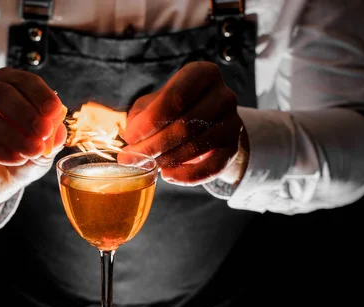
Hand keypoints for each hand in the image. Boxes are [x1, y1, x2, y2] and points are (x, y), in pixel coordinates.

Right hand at [0, 67, 67, 225]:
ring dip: (15, 136)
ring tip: (34, 150)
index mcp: (7, 85)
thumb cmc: (21, 155)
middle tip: (43, 131)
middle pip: (2, 93)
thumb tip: (58, 120)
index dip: (40, 94)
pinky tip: (17, 158)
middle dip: (26, 113)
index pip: (24, 81)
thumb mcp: (45, 146)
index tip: (54, 111)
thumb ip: (53, 133)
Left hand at [121, 61, 247, 185]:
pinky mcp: (233, 147)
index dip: (150, 121)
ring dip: (167, 159)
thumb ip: (140, 118)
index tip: (130, 138)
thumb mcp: (153, 104)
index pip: (175, 97)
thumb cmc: (173, 110)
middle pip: (185, 124)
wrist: (206, 124)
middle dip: (154, 145)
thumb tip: (131, 138)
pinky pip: (212, 166)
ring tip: (148, 165)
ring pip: (196, 146)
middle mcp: (223, 95)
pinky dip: (187, 175)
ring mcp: (233, 122)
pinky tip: (168, 175)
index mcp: (202, 74)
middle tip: (133, 158)